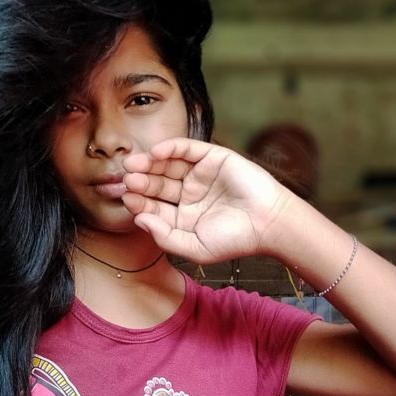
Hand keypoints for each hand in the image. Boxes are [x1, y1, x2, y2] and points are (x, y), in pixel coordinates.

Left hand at [121, 138, 292, 263]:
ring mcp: (200, 175)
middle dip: (141, 182)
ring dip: (150, 164)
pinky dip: (171, 147)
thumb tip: (139, 219)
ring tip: (134, 165)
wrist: (268, 223)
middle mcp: (189, 194)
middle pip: (157, 185)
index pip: (154, 207)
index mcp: (183, 218)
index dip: (140, 203)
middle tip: (127, 179)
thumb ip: (165, 237)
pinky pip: (187, 149)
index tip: (128, 200)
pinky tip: (157, 152)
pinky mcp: (212, 158)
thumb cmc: (235, 240)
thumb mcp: (194, 248)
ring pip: (168, 165)